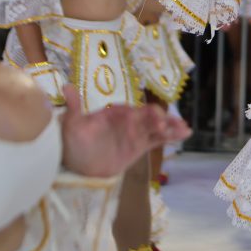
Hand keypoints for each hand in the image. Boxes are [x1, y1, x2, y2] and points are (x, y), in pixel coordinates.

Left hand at [60, 85, 190, 177]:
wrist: (79, 165)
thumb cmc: (74, 141)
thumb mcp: (72, 124)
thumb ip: (75, 107)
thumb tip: (66, 85)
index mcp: (117, 113)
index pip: (136, 111)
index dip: (148, 114)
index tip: (157, 118)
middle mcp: (130, 120)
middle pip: (150, 118)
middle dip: (162, 120)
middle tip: (168, 126)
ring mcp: (137, 133)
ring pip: (158, 127)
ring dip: (171, 126)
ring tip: (184, 129)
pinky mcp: (141, 145)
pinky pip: (158, 140)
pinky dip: (171, 136)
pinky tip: (184, 134)